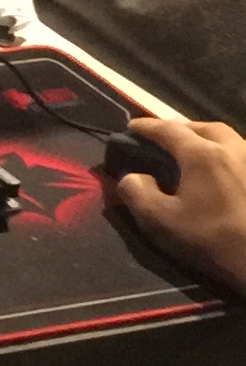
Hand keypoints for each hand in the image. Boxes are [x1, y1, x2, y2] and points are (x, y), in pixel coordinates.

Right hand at [115, 116, 245, 291]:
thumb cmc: (210, 238)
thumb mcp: (160, 220)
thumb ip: (137, 193)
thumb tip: (130, 177)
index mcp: (203, 155)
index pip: (169, 130)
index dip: (147, 127)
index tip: (131, 128)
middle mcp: (233, 148)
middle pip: (204, 128)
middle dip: (181, 129)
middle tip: (165, 140)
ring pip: (228, 139)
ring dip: (206, 139)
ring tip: (192, 153)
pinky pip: (240, 154)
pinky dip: (224, 154)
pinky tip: (219, 170)